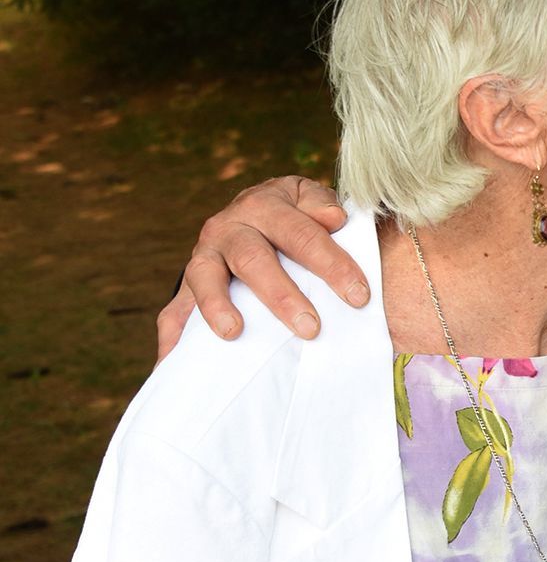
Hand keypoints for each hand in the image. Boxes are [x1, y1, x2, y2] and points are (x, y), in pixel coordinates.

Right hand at [155, 178, 364, 359]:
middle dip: (282, 295)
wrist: (251, 213)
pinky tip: (174, 361)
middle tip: (310, 327)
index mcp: (264, 205)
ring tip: (233, 332)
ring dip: (217, 305)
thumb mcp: (308, 200)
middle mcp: (228, 228)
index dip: (331, 264)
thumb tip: (334, 218)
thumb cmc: (292, 216)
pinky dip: (173, 338)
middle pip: (253, 259)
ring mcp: (203, 256)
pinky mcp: (187, 287)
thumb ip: (322, 205)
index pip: (301, 233)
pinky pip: (174, 312)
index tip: (358, 296)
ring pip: (205, 277)